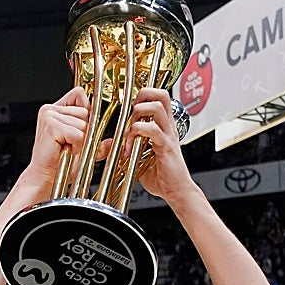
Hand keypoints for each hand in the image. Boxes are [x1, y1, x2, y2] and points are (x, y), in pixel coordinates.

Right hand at [24, 87, 90, 186]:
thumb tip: (112, 142)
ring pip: (83, 123)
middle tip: (71, 144)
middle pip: (85, 111)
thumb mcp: (83, 150)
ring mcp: (49, 116)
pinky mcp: (51, 126)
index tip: (82, 128)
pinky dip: (76, 145)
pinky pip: (77, 134)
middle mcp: (50, 109)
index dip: (86, 110)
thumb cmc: (59, 164)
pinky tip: (65, 149)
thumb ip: (97, 143)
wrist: (45, 177)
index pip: (79, 94)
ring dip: (80, 140)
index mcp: (55, 110)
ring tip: (67, 147)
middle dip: (84, 131)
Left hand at [124, 88, 196, 203]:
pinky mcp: (166, 146)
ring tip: (131, 128)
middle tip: (132, 110)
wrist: (176, 190)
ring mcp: (168, 135)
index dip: (143, 94)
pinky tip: (132, 144)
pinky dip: (138, 132)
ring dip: (138, 113)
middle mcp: (168, 126)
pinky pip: (153, 129)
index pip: (158, 97)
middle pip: (161, 94)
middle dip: (142, 96)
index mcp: (164, 126)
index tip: (130, 107)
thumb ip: (126, 147)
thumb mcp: (139, 157)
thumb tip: (108, 145)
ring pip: (157, 107)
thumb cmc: (162, 175)